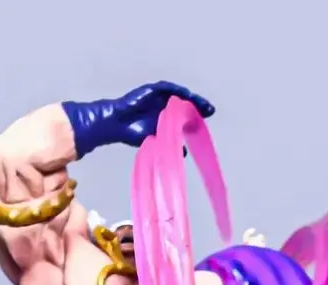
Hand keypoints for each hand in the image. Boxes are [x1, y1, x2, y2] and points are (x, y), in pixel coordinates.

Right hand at [64, 82, 213, 153]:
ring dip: (191, 98)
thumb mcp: (156, 140)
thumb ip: (170, 143)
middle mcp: (163, 104)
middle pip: (185, 102)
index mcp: (165, 115)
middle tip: (210, 111)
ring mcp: (157, 96)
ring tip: (202, 104)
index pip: (184, 114)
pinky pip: (167, 88)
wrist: (116, 124)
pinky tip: (186, 95)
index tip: (208, 119)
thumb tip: (184, 153)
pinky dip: (177, 91)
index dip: (195, 116)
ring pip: (178, 95)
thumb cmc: (132, 133)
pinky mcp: (151, 90)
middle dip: (198, 106)